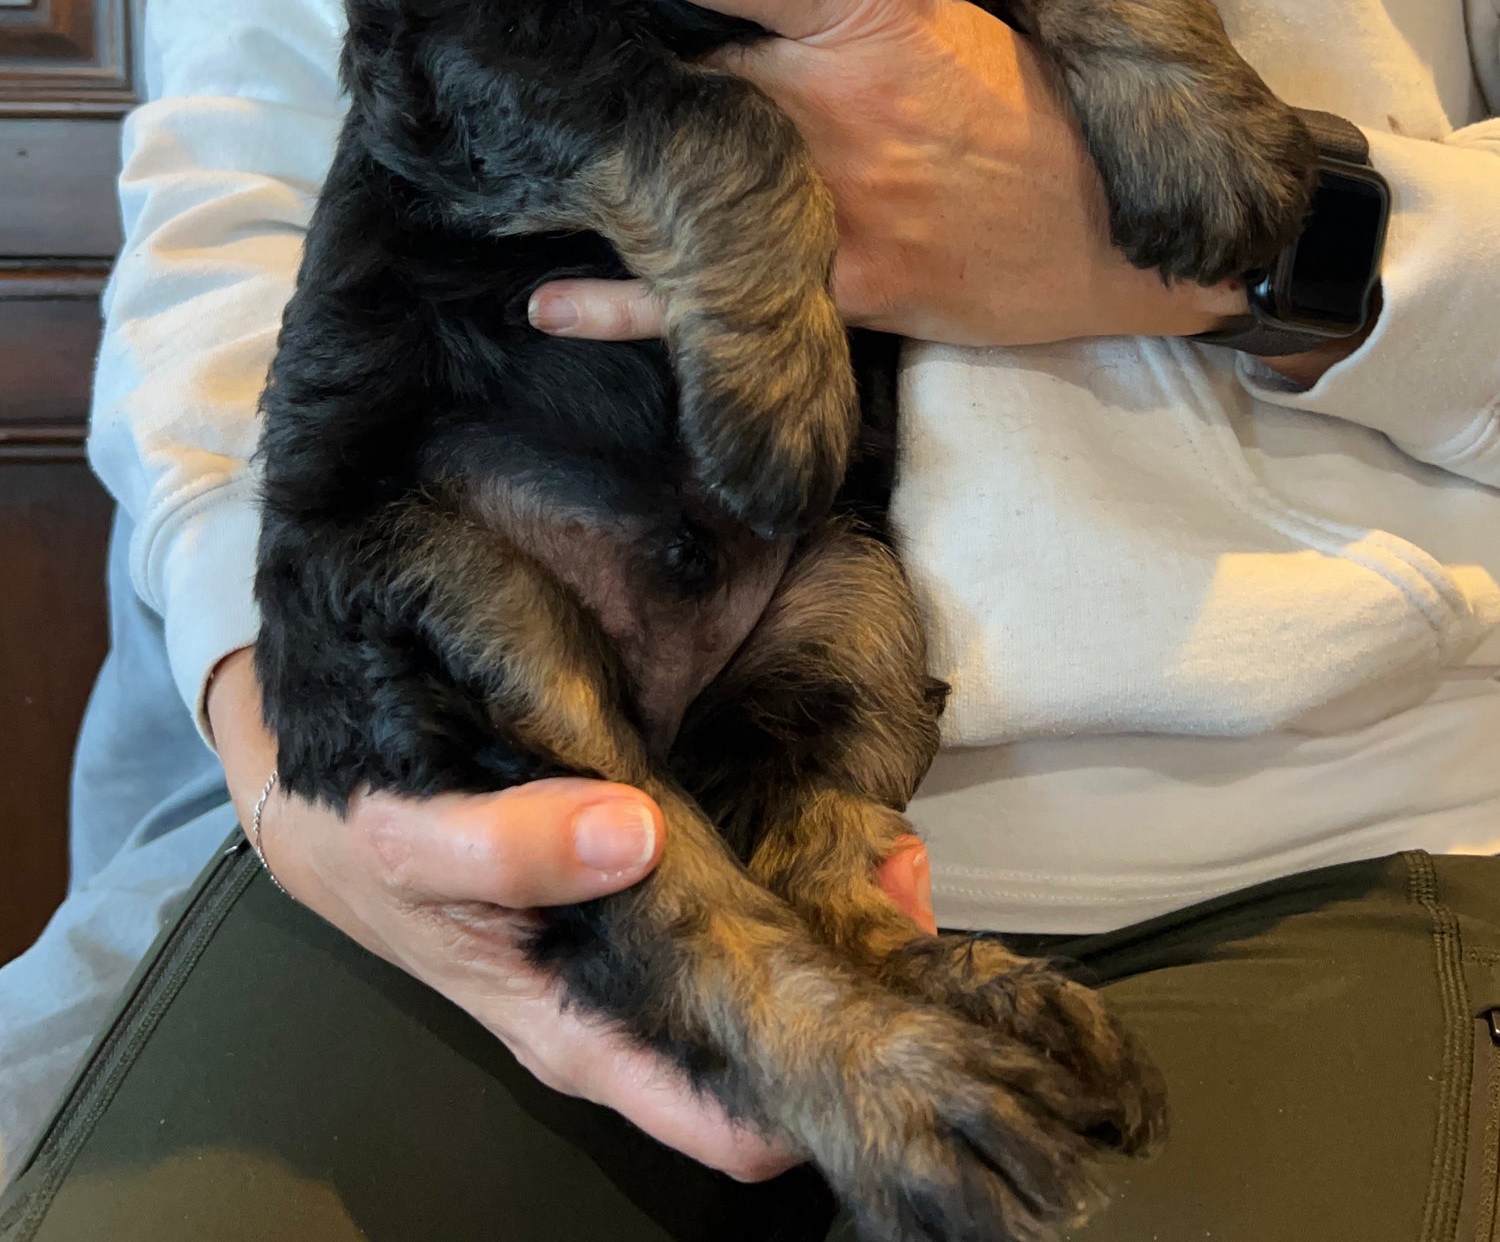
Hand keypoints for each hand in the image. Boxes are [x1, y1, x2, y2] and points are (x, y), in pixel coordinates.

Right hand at [208, 647, 933, 1176]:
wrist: (325, 793)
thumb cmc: (360, 838)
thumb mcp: (413, 841)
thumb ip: (511, 846)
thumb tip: (632, 834)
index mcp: (580, 1033)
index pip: (724, 1119)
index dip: (811, 1087)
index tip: (885, 1029)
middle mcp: (629, 1008)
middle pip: (771, 1041)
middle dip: (850, 987)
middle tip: (912, 905)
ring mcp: (647, 949)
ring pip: (773, 964)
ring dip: (841, 921)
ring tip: (901, 863)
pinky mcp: (654, 884)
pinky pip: (752, 893)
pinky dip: (806, 866)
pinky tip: (853, 830)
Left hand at [487, 0, 1247, 346]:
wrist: (1117, 233)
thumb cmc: (1033, 113)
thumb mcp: (951, 23)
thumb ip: (846, 6)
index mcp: (871, 15)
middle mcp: (839, 101)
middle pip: (682, 70)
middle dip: (589, 63)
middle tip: (485, 50)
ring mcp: (839, 199)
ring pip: (686, 180)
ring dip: (593, 175)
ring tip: (501, 166)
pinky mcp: (847, 286)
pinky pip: (717, 296)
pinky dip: (627, 305)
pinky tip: (554, 302)